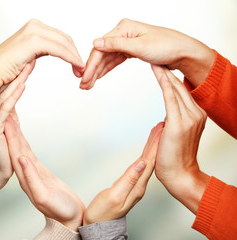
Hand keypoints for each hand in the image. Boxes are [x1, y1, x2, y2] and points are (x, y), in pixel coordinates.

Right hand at [0, 18, 84, 84]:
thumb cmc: (7, 69)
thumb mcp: (29, 55)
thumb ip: (40, 50)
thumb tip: (53, 51)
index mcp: (33, 27)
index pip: (60, 37)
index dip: (71, 51)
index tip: (78, 64)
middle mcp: (34, 25)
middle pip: (64, 38)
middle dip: (75, 54)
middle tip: (81, 69)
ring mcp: (34, 31)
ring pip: (64, 43)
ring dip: (75, 57)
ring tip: (80, 70)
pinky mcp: (34, 40)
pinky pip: (59, 49)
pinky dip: (70, 58)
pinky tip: (76, 65)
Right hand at [0, 61, 34, 181]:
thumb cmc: (8, 148)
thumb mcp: (10, 124)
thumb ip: (11, 109)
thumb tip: (17, 90)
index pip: (8, 87)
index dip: (19, 71)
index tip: (30, 57)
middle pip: (5, 87)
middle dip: (18, 70)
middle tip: (30, 53)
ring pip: (5, 94)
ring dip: (18, 78)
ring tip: (29, 64)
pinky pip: (5, 110)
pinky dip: (13, 96)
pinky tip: (22, 85)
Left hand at [4, 114, 84, 230]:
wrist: (69, 218)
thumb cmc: (59, 210)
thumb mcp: (44, 196)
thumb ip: (32, 178)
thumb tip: (21, 159)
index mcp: (24, 177)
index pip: (14, 151)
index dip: (9, 133)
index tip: (5, 116)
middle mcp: (24, 171)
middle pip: (14, 144)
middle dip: (9, 126)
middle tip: (5, 107)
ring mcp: (30, 169)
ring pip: (20, 144)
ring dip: (14, 129)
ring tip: (10, 113)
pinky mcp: (38, 169)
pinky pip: (28, 149)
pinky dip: (22, 137)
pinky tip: (19, 130)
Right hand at [80, 18, 214, 89]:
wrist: (183, 52)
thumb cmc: (167, 46)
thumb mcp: (139, 46)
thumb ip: (116, 45)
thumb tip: (95, 43)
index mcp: (123, 28)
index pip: (100, 48)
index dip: (90, 64)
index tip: (84, 78)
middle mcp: (123, 33)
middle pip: (101, 53)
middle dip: (91, 70)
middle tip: (83, 85)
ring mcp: (127, 42)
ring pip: (107, 58)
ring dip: (97, 72)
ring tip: (88, 85)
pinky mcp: (131, 50)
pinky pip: (114, 60)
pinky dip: (107, 69)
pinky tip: (99, 77)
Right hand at [83, 123, 162, 225]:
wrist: (98, 224)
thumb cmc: (103, 212)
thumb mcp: (114, 196)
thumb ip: (128, 180)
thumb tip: (141, 163)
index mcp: (137, 187)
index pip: (149, 162)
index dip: (155, 146)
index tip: (161, 131)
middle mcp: (139, 185)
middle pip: (150, 160)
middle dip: (156, 142)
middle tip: (161, 126)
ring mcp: (135, 185)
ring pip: (145, 161)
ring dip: (151, 147)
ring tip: (156, 133)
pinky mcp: (129, 185)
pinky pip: (139, 165)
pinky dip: (143, 155)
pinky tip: (144, 151)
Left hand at [151, 64, 209, 213]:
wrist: (179, 175)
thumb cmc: (173, 158)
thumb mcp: (173, 136)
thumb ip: (170, 124)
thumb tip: (164, 120)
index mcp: (195, 115)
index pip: (181, 91)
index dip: (170, 77)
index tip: (160, 64)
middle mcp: (196, 113)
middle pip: (180, 86)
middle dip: (167, 70)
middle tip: (155, 54)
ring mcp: (190, 117)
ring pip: (176, 89)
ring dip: (164, 72)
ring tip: (154, 57)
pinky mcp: (180, 123)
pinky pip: (171, 97)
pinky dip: (164, 82)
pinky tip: (158, 71)